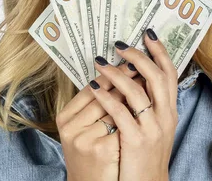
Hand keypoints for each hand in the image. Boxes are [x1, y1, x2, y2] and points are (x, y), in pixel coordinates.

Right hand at [56, 62, 144, 180]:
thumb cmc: (91, 151)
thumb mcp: (86, 127)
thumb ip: (96, 104)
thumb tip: (118, 74)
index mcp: (65, 117)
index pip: (90, 88)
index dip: (111, 74)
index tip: (128, 60)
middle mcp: (71, 128)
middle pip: (101, 96)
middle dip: (123, 80)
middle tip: (140, 65)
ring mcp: (84, 140)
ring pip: (112, 110)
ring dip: (130, 95)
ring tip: (146, 83)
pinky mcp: (101, 151)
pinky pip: (120, 128)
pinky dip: (132, 117)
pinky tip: (143, 108)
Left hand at [90, 29, 177, 180]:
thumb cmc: (146, 153)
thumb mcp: (155, 125)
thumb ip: (150, 102)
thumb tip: (136, 74)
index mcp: (170, 110)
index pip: (170, 73)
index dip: (160, 52)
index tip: (147, 34)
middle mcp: (165, 116)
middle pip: (156, 77)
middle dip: (138, 57)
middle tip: (120, 45)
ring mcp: (152, 129)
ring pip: (137, 92)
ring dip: (116, 74)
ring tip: (99, 63)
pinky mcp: (136, 141)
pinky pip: (120, 112)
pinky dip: (106, 97)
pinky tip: (94, 87)